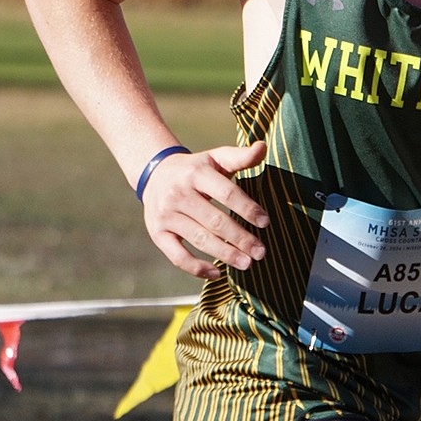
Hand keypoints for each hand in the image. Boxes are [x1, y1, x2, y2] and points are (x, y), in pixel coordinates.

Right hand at [140, 141, 269, 279]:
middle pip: (214, 221)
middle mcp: (178, 194)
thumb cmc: (196, 169)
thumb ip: (240, 156)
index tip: (265, 222)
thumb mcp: (216, 158)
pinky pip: (177, 256)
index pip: (226, 193)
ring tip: (247, 264)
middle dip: (240, 238)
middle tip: (261, 252)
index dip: (247, 208)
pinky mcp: (157, 233)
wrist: (155, 174)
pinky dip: (196, 268)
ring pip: (199, 239)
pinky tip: (217, 273)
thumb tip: (262, 147)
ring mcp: (166, 215)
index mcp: (196, 173)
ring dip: (225, 254)